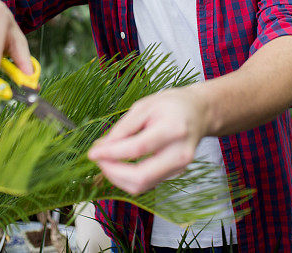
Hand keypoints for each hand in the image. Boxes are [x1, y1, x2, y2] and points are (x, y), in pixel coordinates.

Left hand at [87, 86, 209, 194]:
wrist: (199, 113)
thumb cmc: (172, 105)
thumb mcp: (144, 106)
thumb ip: (123, 128)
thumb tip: (102, 147)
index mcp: (173, 129)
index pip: (138, 149)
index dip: (112, 153)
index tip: (93, 152)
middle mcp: (179, 154)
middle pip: (141, 177)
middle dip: (113, 172)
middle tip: (98, 159)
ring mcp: (179, 168)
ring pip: (142, 185)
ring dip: (117, 177)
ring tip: (106, 159)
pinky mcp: (175, 175)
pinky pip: (147, 183)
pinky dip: (128, 177)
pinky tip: (120, 163)